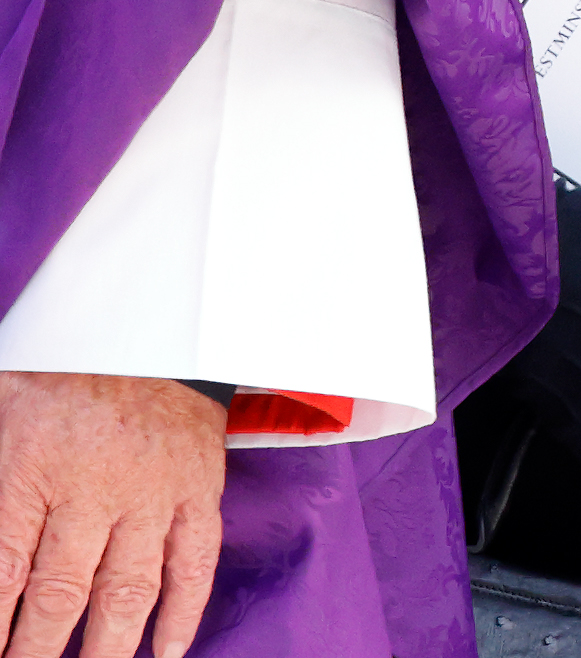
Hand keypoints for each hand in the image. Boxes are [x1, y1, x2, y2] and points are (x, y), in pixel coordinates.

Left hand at [0, 374, 221, 657]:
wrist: (149, 320)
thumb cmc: (56, 370)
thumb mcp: (0, 412)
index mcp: (33, 466)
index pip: (4, 570)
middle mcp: (95, 486)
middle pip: (60, 593)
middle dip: (35, 651)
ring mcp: (153, 491)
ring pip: (128, 589)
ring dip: (105, 649)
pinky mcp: (197, 488)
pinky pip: (196, 561)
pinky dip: (183, 612)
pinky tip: (165, 651)